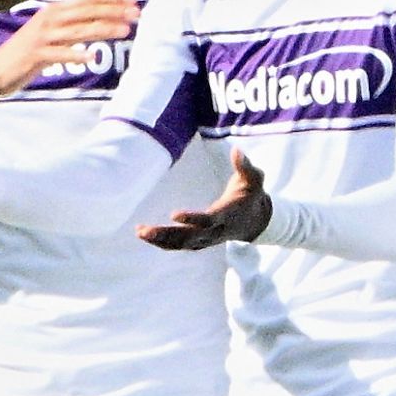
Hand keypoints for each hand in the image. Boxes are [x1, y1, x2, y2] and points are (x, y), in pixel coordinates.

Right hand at [0, 0, 140, 99]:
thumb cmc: (26, 53)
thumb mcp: (50, 34)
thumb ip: (71, 26)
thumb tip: (100, 22)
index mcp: (54, 11)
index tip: (133, 1)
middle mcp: (49, 19)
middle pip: (86, 11)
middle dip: (113, 11)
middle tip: (137, 14)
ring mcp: (41, 37)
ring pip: (77, 30)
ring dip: (103, 29)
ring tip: (124, 31)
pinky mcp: (35, 55)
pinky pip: (59, 53)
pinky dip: (76, 54)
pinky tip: (92, 57)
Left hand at [136, 148, 270, 250]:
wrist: (256, 221)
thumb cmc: (251, 194)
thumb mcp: (253, 178)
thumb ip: (244, 165)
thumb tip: (236, 150)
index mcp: (227, 214)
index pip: (208, 220)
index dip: (192, 218)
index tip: (173, 215)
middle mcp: (216, 230)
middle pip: (189, 236)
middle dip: (166, 234)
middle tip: (143, 230)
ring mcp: (208, 239)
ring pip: (182, 244)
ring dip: (160, 240)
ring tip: (139, 232)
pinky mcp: (201, 242)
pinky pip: (180, 246)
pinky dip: (163, 243)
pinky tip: (145, 236)